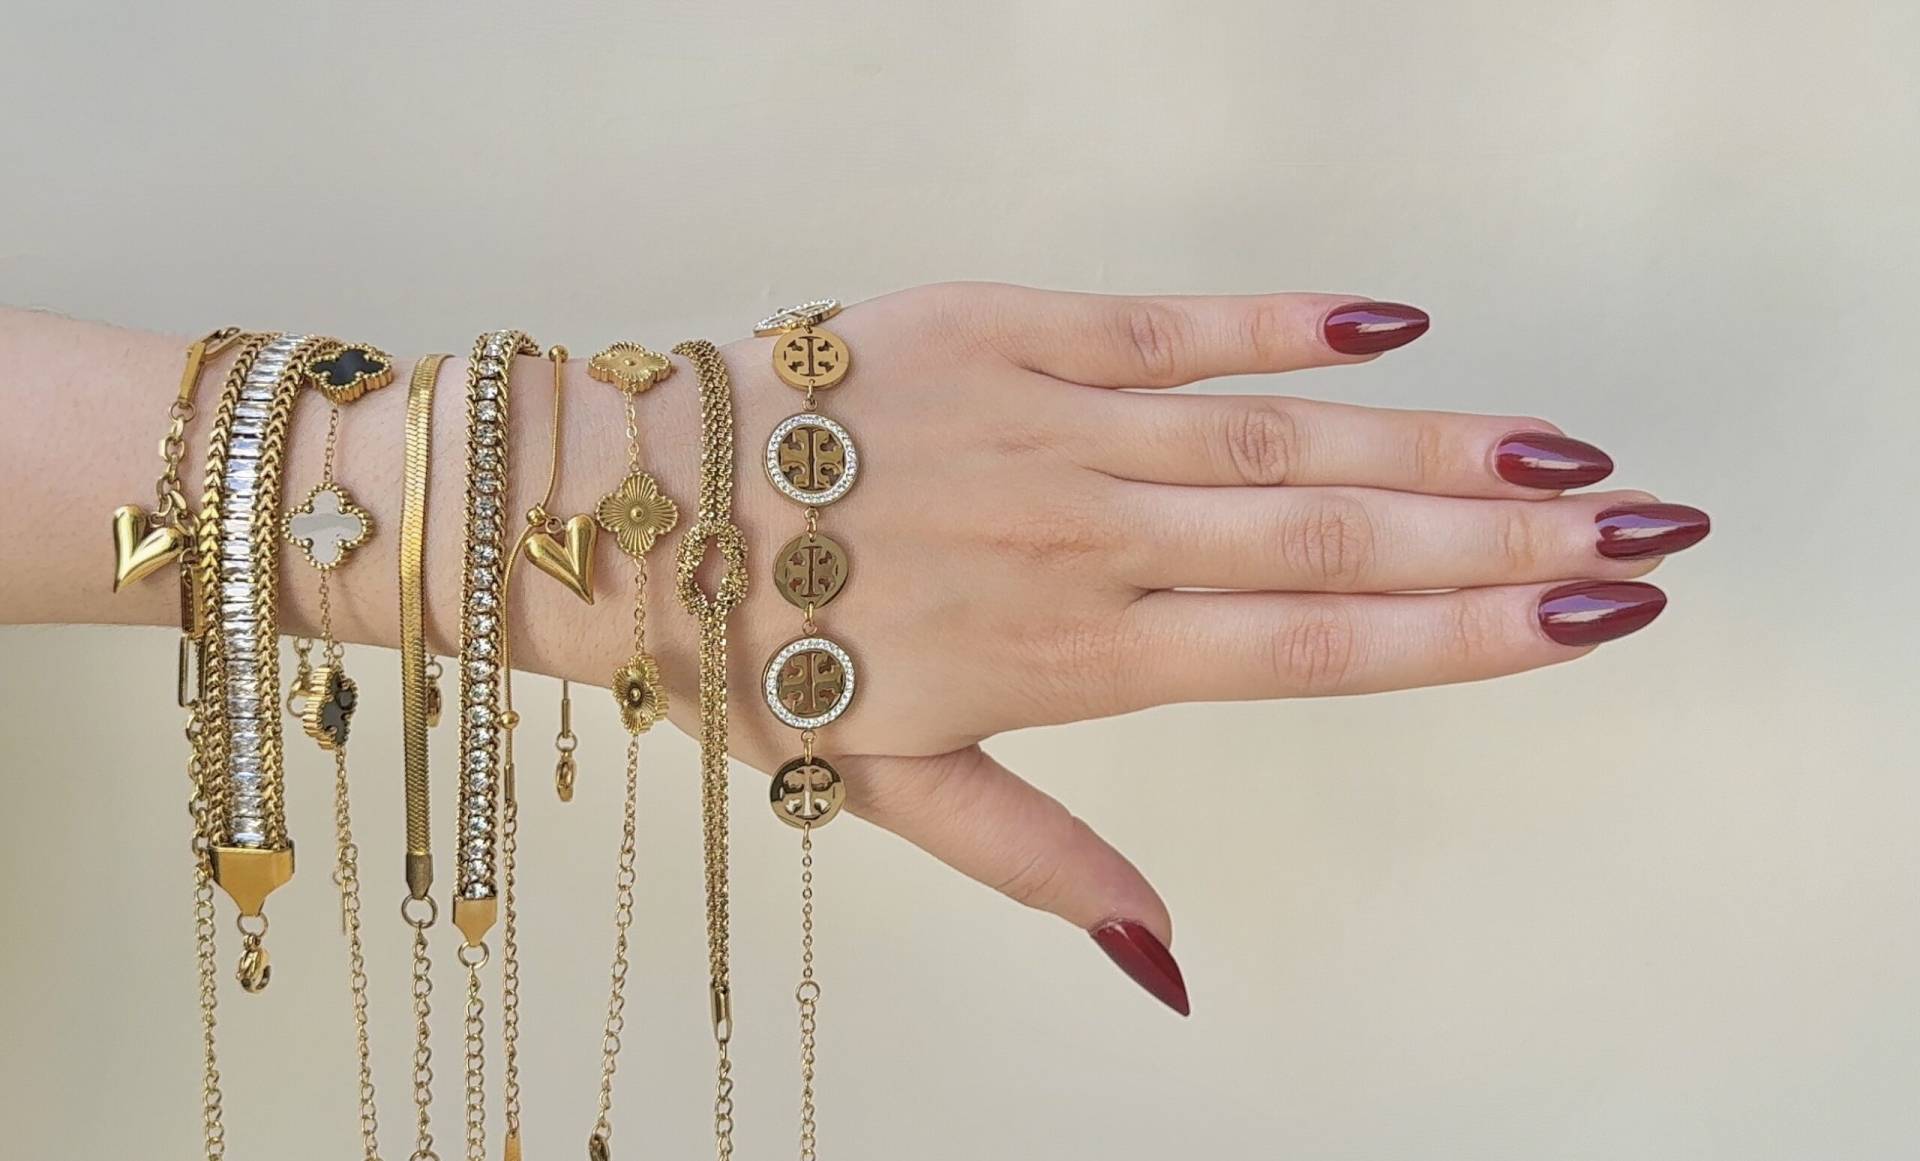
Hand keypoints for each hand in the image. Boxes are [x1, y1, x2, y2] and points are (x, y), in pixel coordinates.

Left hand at [709, 283, 1710, 1013]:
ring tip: (1563, 446)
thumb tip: (1172, 967)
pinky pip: (1163, 320)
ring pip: (1270, 434)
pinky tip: (1394, 321)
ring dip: (1429, 437)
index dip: (1457, 637)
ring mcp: (1043, 425)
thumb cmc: (757, 659)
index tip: (1588, 624)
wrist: (628, 517)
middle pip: (1324, 540)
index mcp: (1066, 661)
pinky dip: (1279, 320)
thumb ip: (1041, 865)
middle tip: (1641, 526)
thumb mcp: (889, 790)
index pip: (1303, 652)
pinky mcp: (999, 329)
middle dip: (1497, 536)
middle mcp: (1078, 542)